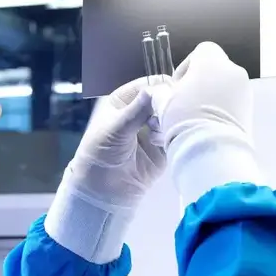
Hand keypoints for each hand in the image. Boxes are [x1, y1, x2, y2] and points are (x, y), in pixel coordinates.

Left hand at [45, 75, 167, 263]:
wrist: (103, 190)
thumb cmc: (100, 153)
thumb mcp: (116, 128)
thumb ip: (137, 109)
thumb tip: (156, 89)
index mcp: (123, 101)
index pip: (146, 85)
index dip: (159, 86)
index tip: (172, 89)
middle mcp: (140, 112)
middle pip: (163, 99)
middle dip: (169, 103)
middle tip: (172, 109)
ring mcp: (153, 129)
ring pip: (172, 116)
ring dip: (171, 120)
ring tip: (164, 129)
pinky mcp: (164, 147)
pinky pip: (175, 135)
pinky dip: (174, 135)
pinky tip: (167, 140)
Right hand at [153, 41, 263, 204]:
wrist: (211, 150)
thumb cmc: (184, 119)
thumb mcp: (162, 103)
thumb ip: (159, 92)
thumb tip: (158, 93)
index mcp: (212, 62)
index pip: (201, 51)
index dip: (186, 66)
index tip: (177, 86)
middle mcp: (233, 71)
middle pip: (213, 69)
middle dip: (198, 83)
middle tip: (183, 103)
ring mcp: (244, 90)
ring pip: (223, 86)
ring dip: (209, 97)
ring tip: (193, 118)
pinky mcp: (250, 109)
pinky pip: (232, 101)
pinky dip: (220, 108)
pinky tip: (205, 125)